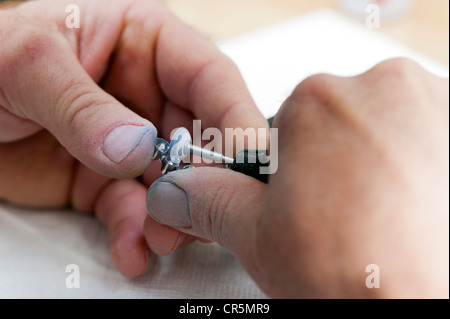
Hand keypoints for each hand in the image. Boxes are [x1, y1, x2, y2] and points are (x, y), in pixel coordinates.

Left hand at [0, 0, 266, 276]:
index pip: (208, 76)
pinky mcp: (109, 180)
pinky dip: (137, 234)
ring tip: (160, 236)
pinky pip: (135, 211)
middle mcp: (148, 92)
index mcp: (144, 41)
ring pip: (174, 183)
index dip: (234, 117)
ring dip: (173, 216)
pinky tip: (132, 248)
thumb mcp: (27, 64)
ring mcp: (131, 141)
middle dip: (205, 179)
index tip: (246, 159)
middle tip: (200, 210)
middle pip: (201, 137)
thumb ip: (83, 106)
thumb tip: (137, 148)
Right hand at [145, 59, 448, 297]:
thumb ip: (211, 200)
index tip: (299, 197)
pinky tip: (416, 211)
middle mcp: (385, 88)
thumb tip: (180, 188)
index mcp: (320, 102)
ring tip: (381, 219)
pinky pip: (430, 139)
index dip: (287, 171)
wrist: (433, 304)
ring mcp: (437, 105)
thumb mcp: (259, 238)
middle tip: (342, 215)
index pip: (285, 128)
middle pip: (340, 124)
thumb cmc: (359, 278)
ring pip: (386, 131)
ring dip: (379, 166)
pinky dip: (421, 169)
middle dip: (334, 166)